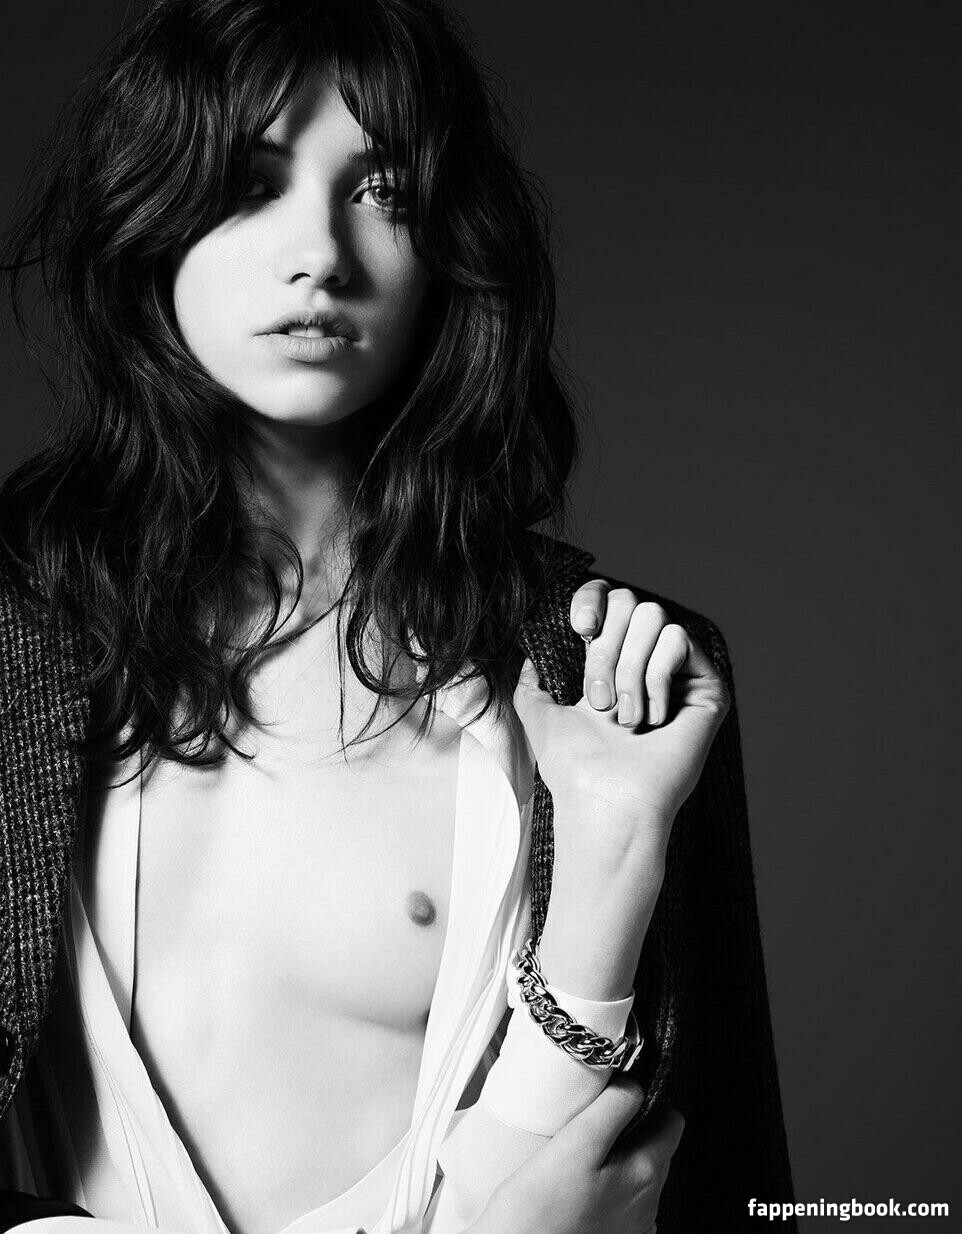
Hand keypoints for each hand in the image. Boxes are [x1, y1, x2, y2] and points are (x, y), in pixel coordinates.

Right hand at [467, 1079, 684, 1233]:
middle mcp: (647, 1204)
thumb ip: (613, 1107)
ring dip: (617, 1158)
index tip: (617, 1098)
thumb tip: (634, 1085)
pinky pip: (622, 1199)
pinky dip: (606, 1185)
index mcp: (644, 1174)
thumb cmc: (537, 1210)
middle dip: (629, 1130)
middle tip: (588, 1127)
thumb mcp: (575, 1142)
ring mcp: (632, 1225)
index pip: (671, 1122)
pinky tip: (578, 1185)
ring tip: (579, 1157)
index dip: (645, 1101)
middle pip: (655, 1146)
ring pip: (637, 1172)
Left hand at [513, 579, 730, 869]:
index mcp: (612, 660)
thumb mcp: (540, 714)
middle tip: (599, 698)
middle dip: (606, 648)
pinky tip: (653, 718)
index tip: (579, 628)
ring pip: (655, 617)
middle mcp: (647, 660)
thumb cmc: (575, 768)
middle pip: (631, 601)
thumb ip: (530, 682)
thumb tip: (529, 653)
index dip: (593, 599)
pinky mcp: (708, 686)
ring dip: (629, 670)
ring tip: (624, 717)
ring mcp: (679, 672)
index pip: (610, 599)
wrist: (605, 802)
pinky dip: (655, 679)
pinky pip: (679, 640)